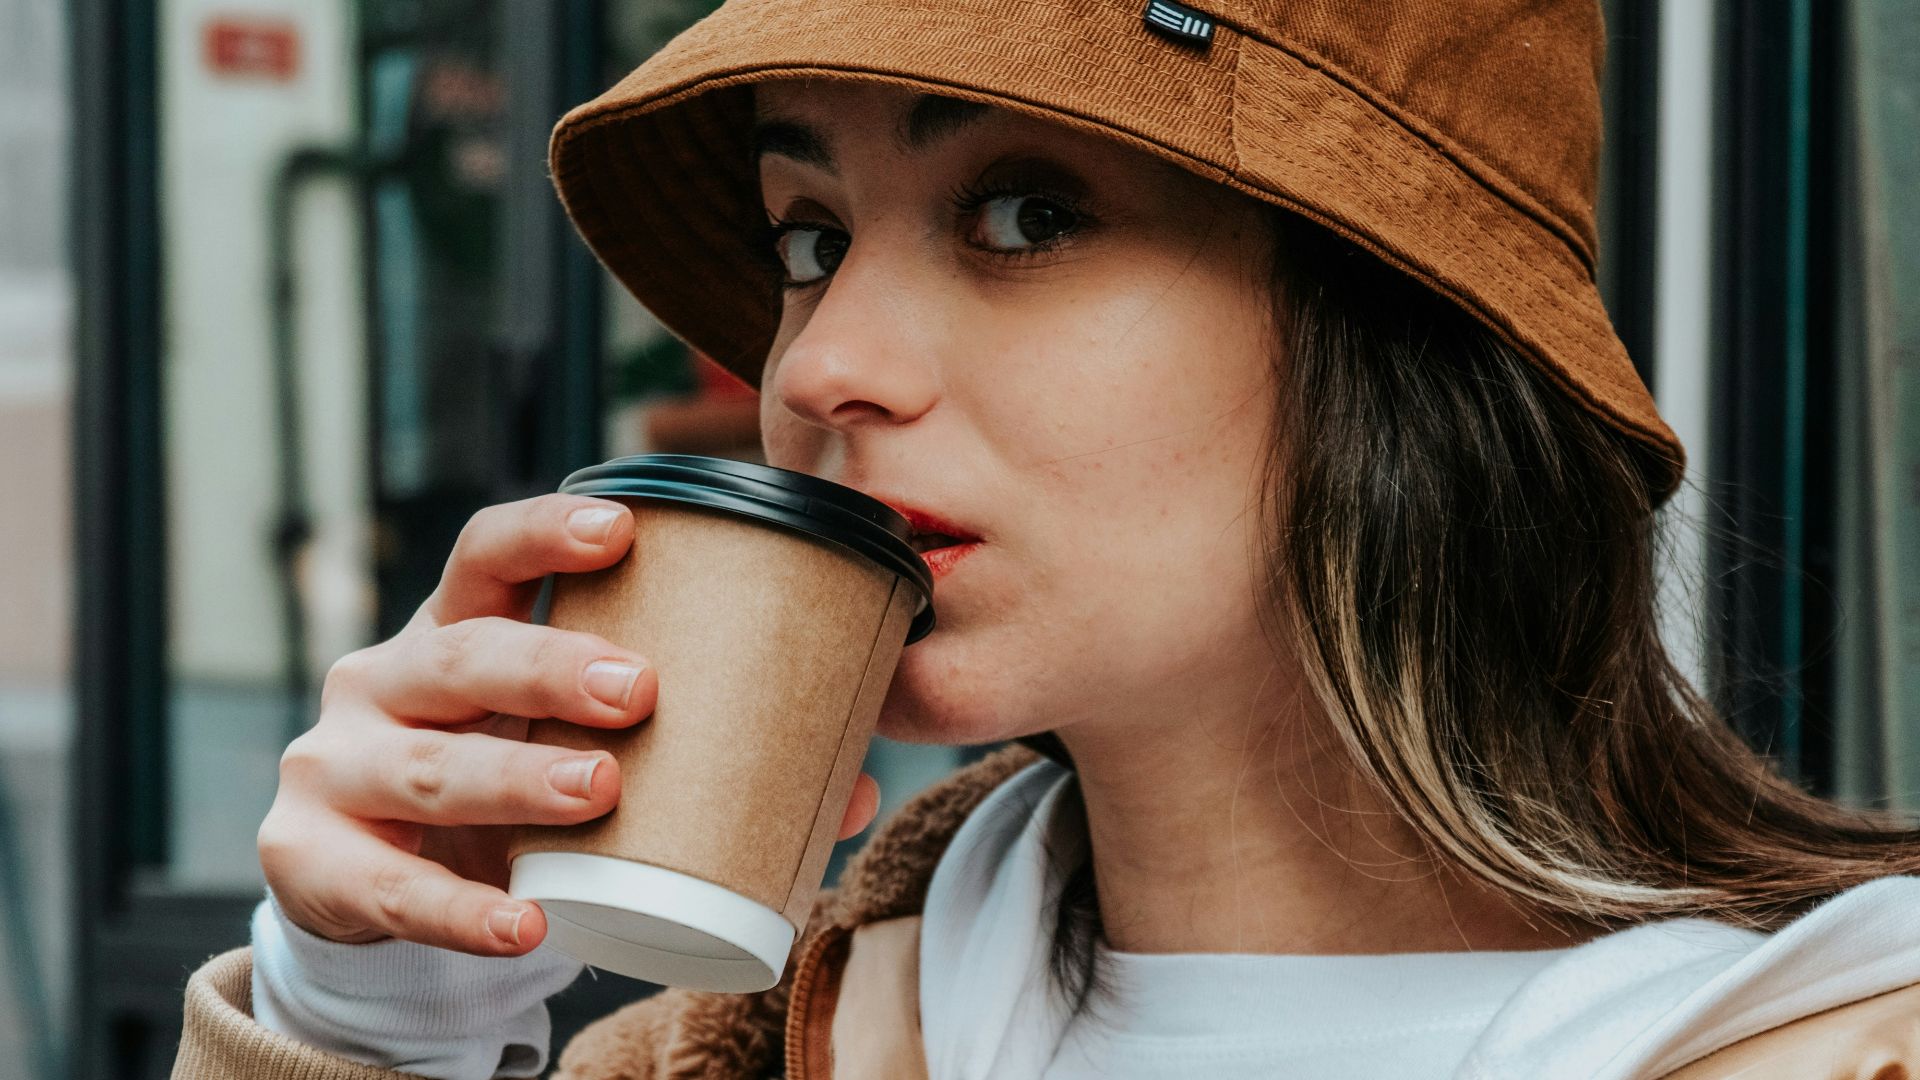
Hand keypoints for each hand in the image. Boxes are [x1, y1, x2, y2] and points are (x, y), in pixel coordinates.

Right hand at [257, 493, 882, 955]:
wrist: (379, 889)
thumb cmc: (502, 791)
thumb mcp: (570, 751)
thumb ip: (696, 758)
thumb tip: (855, 783)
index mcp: (452, 633)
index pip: (484, 556)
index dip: (545, 533)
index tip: (623, 525)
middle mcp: (382, 680)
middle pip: (461, 653)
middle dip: (549, 664)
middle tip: (642, 690)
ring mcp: (336, 767)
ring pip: (427, 765)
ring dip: (516, 778)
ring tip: (601, 792)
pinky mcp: (311, 860)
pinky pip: (389, 889)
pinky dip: (460, 911)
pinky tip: (524, 926)